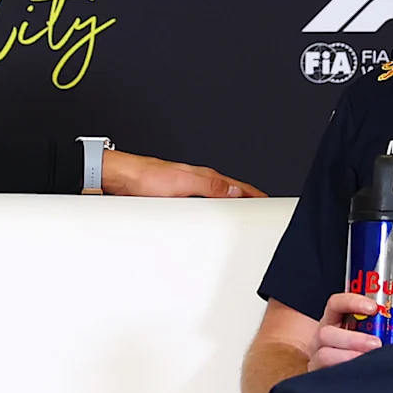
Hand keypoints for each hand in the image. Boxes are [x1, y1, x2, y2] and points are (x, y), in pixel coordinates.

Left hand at [101, 150, 265, 199]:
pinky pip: (201, 205)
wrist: (122, 178)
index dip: (255, 196)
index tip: (270, 205)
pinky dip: (212, 210)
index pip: (238, 188)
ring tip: (242, 215)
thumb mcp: (183, 184)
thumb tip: (234, 191)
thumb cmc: (147, 177)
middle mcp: (198, 181)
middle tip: (262, 212)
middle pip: (230, 192)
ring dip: (230, 206)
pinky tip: (211, 216)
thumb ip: (210, 187)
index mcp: (205, 177)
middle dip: (247, 201)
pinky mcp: (176, 196)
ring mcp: (188, 188)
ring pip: (216, 198)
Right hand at [308, 292, 385, 369]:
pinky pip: (328, 374)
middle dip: (353, 339)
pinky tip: (361, 374)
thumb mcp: (365, 330)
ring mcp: (317, 356)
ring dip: (348, 357)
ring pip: (324, 355)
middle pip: (326, 332)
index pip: (336, 304)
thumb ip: (378, 325)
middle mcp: (322, 336)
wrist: (340, 366)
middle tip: (376, 344)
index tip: (373, 308)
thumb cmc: (361, 345)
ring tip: (368, 361)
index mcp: (333, 319)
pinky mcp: (320, 374)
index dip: (353, 303)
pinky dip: (345, 374)